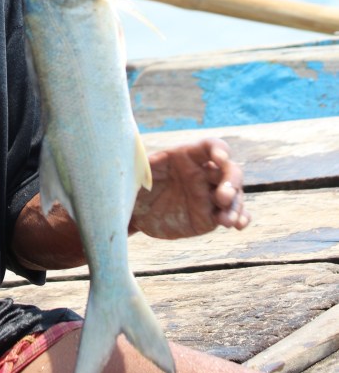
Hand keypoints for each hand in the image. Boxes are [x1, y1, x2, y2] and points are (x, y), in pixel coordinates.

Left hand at [130, 139, 249, 239]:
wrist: (135, 213)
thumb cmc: (135, 185)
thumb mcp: (135, 173)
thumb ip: (141, 164)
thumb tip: (132, 154)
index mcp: (187, 156)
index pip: (210, 146)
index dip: (219, 150)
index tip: (220, 158)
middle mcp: (203, 173)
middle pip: (229, 170)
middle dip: (231, 181)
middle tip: (223, 197)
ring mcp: (208, 195)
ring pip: (234, 195)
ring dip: (236, 206)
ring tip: (228, 221)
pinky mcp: (210, 216)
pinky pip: (230, 214)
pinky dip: (240, 218)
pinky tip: (239, 225)